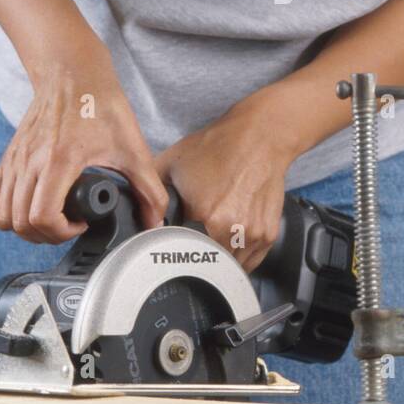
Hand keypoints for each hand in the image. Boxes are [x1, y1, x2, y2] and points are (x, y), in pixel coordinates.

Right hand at [0, 57, 168, 242]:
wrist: (72, 72)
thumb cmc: (100, 104)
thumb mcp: (133, 147)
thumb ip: (149, 189)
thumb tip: (154, 222)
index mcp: (60, 159)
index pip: (42, 216)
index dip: (62, 231)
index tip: (81, 223)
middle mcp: (31, 160)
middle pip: (21, 222)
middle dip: (47, 235)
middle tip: (69, 226)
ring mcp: (16, 159)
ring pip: (3, 214)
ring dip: (25, 228)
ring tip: (52, 220)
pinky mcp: (9, 156)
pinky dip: (5, 213)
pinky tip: (28, 210)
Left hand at [154, 96, 295, 273]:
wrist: (260, 137)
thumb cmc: (219, 146)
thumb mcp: (172, 162)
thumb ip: (149, 192)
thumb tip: (135, 214)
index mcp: (205, 215)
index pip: (180, 252)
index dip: (173, 250)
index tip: (170, 245)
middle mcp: (231, 229)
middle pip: (205, 263)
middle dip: (195, 256)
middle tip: (190, 242)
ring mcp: (252, 234)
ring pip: (228, 267)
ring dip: (217, 260)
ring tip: (212, 236)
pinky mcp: (267, 235)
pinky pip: (249, 262)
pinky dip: (237, 256)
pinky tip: (230, 238)